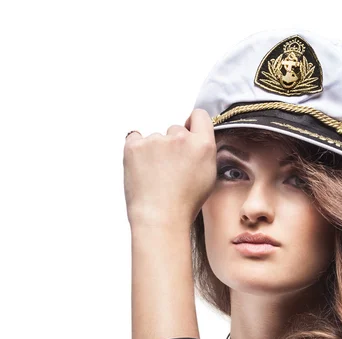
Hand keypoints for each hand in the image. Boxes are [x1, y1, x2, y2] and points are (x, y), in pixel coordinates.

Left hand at [123, 108, 216, 229]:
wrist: (160, 219)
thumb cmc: (183, 206)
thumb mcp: (207, 178)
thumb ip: (202, 153)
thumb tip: (193, 142)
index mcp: (203, 145)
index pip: (199, 116)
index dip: (192, 124)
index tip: (187, 134)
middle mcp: (180, 138)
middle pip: (175, 129)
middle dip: (172, 144)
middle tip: (169, 170)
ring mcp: (156, 140)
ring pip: (155, 138)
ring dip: (154, 151)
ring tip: (155, 177)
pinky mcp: (135, 146)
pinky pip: (135, 139)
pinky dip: (136, 151)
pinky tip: (142, 170)